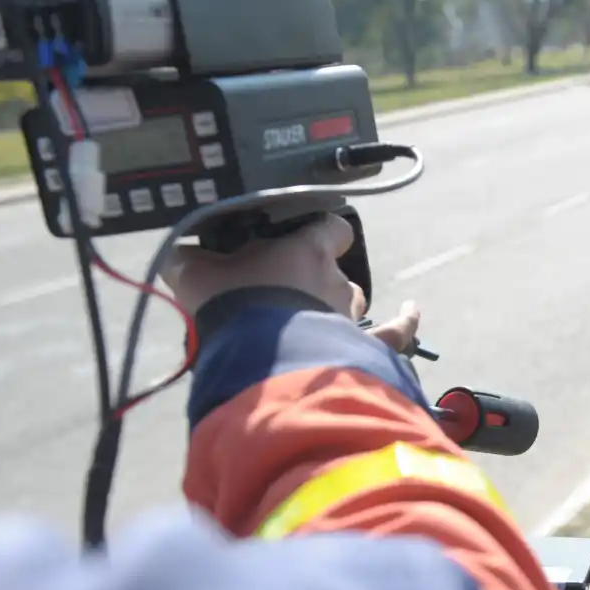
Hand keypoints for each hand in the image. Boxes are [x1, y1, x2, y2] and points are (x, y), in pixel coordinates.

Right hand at [161, 214, 420, 353]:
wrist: (259, 361)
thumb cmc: (232, 309)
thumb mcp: (196, 277)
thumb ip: (189, 263)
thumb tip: (178, 256)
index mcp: (304, 252)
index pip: (328, 228)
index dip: (322, 232)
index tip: (310, 239)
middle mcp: (336, 281)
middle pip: (336, 275)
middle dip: (318, 287)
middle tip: (289, 304)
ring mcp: (354, 318)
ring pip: (354, 307)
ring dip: (341, 315)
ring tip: (319, 328)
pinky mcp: (367, 351)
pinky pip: (397, 334)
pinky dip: (406, 326)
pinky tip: (411, 313)